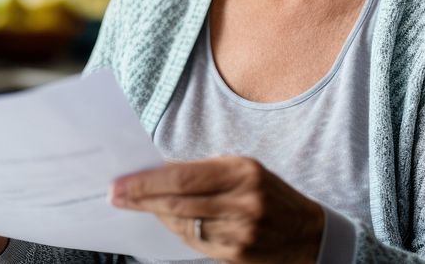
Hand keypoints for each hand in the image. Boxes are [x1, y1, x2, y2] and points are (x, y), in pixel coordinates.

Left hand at [110, 157, 323, 263]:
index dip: (147, 181)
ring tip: (134, 205)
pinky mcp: (237, 255)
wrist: (310, 234)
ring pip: (182, 224)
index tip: (121, 182)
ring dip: (155, 214)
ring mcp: (241, 232)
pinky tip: (163, 220)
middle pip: (177, 201)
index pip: (182, 177)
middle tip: (115, 195)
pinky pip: (194, 243)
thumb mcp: (244, 170)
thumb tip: (158, 171)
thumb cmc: (270, 194)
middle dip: (141, 198)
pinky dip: (176, 230)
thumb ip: (205, 171)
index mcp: (242, 171)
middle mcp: (242, 201)